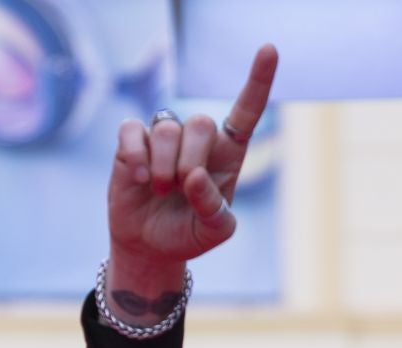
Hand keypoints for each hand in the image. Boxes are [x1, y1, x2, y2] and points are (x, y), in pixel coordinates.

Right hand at [104, 43, 277, 314]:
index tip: (269, 50)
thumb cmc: (188, 234)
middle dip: (192, 160)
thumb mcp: (213, 232)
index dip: (257, 82)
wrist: (151, 245)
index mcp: (227, 155)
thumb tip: (192, 176)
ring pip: (167, 128)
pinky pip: (132, 130)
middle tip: (182, 189)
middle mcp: (197, 139)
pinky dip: (137, 156)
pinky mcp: (132, 139)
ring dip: (164, 167)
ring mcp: (164, 135)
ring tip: (160, 190)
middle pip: (201, 123)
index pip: (245, 112)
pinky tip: (139, 178)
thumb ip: (213, 208)